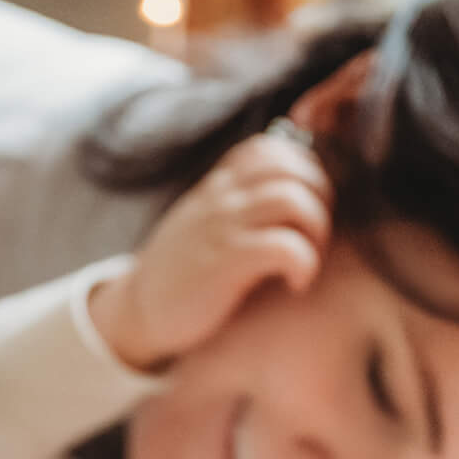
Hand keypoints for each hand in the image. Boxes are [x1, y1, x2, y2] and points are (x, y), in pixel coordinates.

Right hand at [89, 127, 332, 370]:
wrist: (137, 312)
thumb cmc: (182, 271)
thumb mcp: (205, 221)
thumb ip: (238, 200)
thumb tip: (289, 190)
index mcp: (219, 185)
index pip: (272, 146)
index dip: (305, 171)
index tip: (307, 209)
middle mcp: (222, 198)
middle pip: (293, 167)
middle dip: (321, 200)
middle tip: (316, 237)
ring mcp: (223, 229)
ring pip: (293, 199)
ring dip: (317, 230)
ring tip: (310, 258)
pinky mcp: (226, 265)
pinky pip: (285, 247)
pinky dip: (304, 264)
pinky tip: (296, 284)